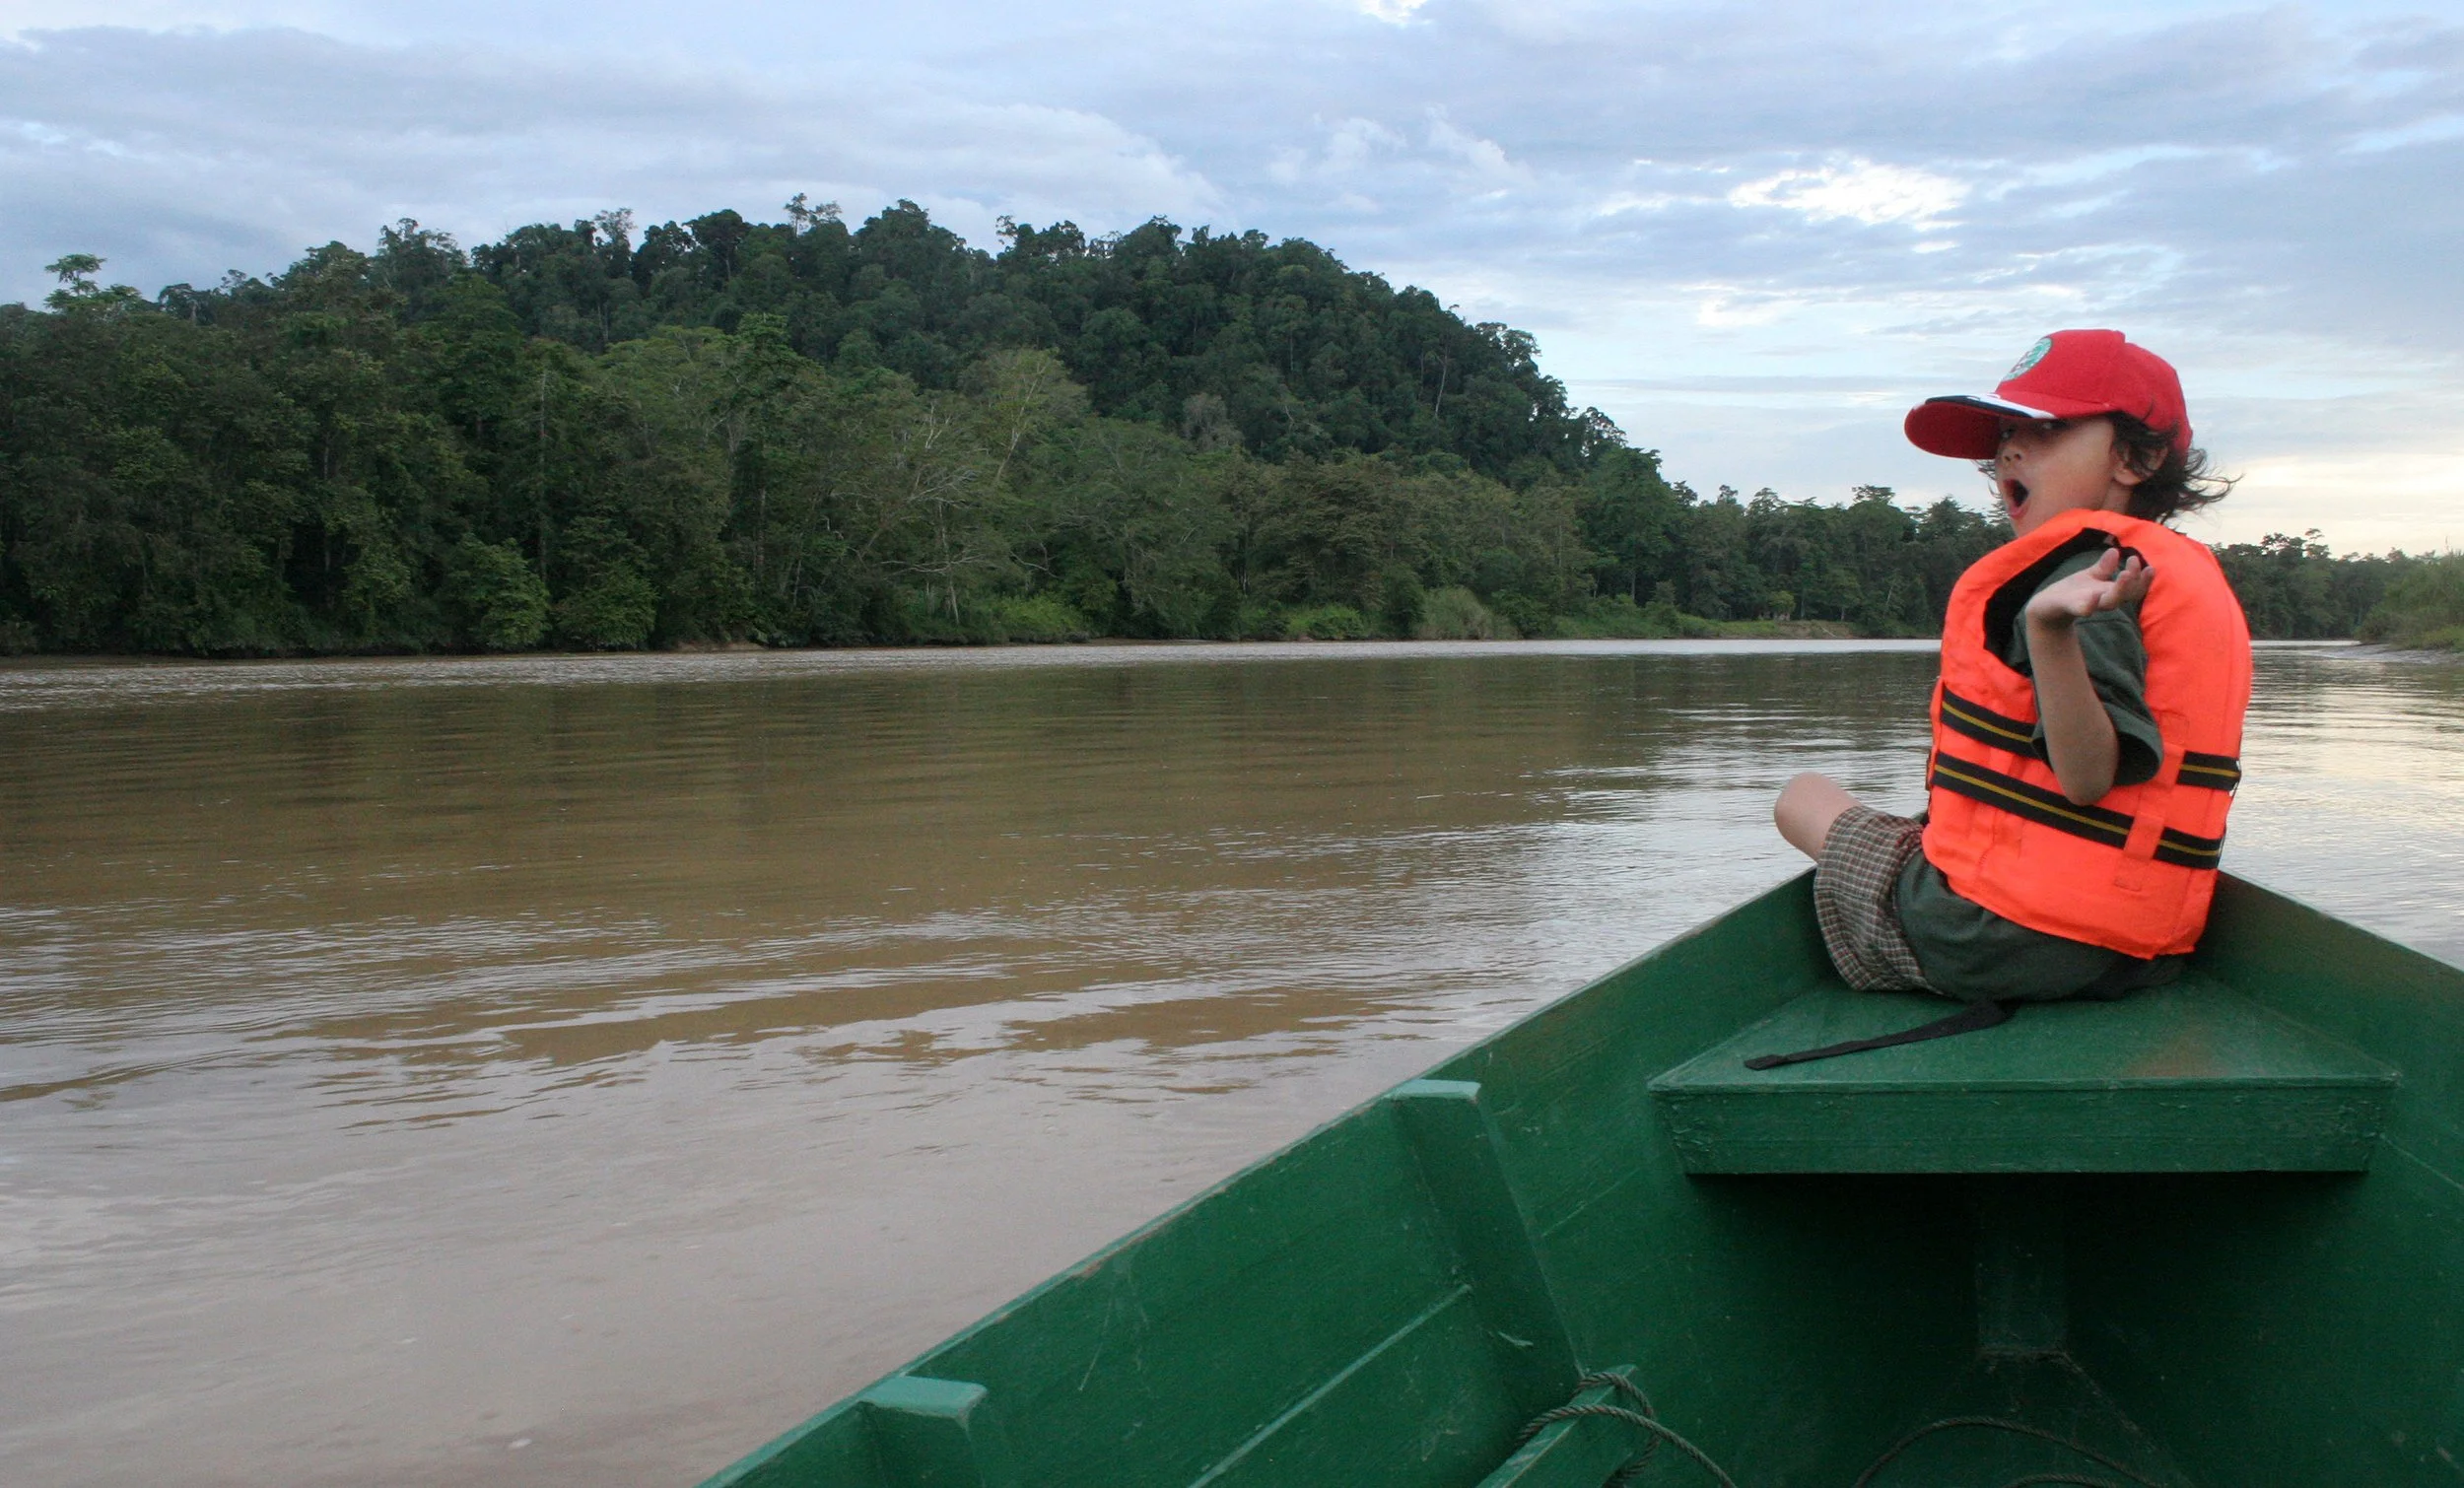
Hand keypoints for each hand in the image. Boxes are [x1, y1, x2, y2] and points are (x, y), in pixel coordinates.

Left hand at [2026, 548, 2151, 629]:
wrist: (2046, 607)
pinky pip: (2082, 609)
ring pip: (2109, 602)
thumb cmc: (2072, 592)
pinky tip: (2093, 596)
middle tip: (2136, 562)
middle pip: (2126, 596)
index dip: (2144, 580)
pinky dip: (2089, 605)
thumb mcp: (2089, 577)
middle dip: (2135, 582)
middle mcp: (2102, 600)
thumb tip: (2115, 551)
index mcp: (2109, 591)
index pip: (2133, 588)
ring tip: (2124, 574)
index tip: (2148, 566)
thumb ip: (2103, 567)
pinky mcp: (2071, 608)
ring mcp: (2088, 605)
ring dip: (2119, 590)